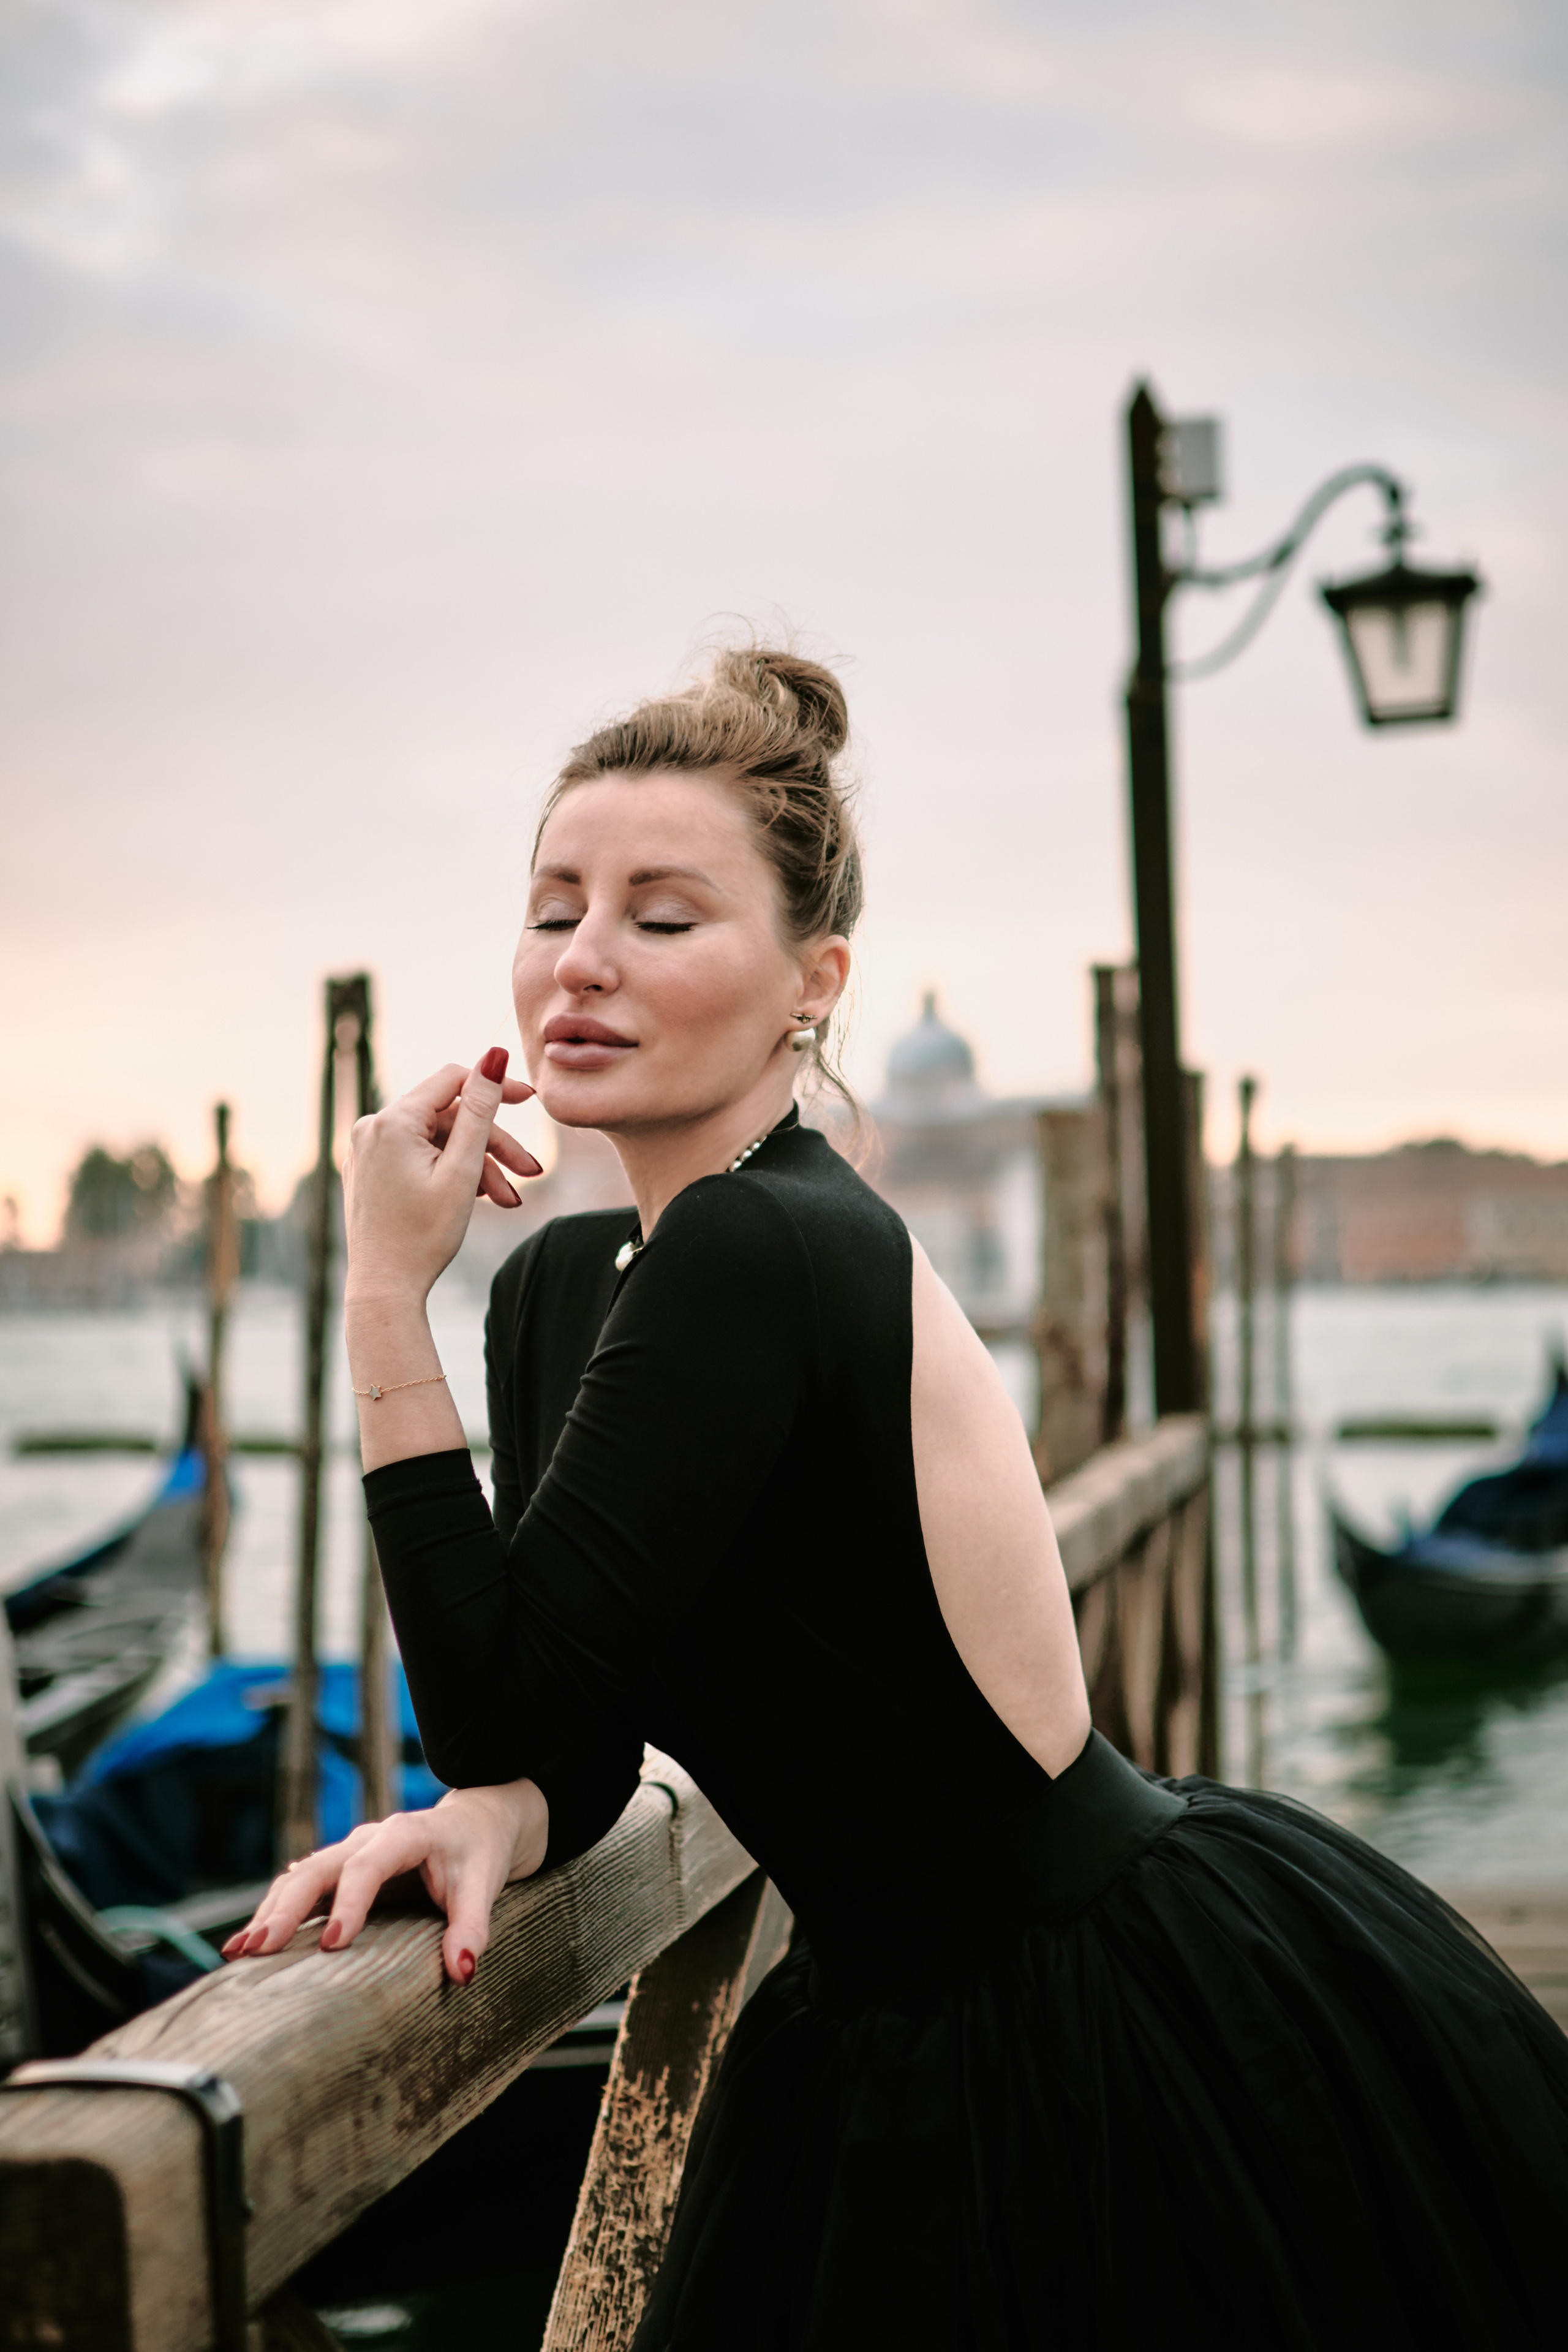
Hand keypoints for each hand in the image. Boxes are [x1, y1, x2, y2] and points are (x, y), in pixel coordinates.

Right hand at [222, 1780, 549, 1984]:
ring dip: (270, 1913)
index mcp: (404, 1834)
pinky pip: (300, 1887)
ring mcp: (348, 1853)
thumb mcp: (485, 1883)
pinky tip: (248, 1944)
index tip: (333, 1944)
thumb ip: (472, 1925)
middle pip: (318, 1869)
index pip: (367, 1866)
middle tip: (259, 1950)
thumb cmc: (478, 1852)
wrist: (475, 1822)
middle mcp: (368, 1838)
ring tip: (240, 1953)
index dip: (348, 1903)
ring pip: (299, 1877)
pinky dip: (274, 1913)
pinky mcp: (339, 1871)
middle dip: (286, 1909)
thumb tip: (461, 1972)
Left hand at [346, 1050, 540, 1301]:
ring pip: (439, 1142)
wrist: (385, 1289)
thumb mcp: (462, 1170)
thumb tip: (494, 1054)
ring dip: (477, 1166)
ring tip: (508, 1201)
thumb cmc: (424, 1236)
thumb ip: (480, 1109)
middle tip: (531, 1173)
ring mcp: (369, 1150)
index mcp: (392, 1122)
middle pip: (449, 1117)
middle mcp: (372, 1128)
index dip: (495, 1086)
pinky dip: (452, 1174)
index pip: (453, 1079)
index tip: (532, 1101)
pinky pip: (421, 1157)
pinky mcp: (371, 1171)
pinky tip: (478, 1199)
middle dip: (493, 1144)